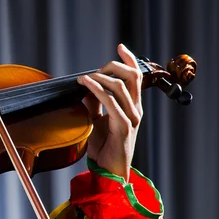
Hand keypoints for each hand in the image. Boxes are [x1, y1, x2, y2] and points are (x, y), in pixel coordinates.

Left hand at [77, 44, 142, 180]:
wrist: (108, 171)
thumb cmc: (104, 147)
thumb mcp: (96, 120)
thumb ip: (94, 103)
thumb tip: (84, 87)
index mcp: (132, 106)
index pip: (135, 77)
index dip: (129, 59)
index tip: (120, 47)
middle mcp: (135, 109)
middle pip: (131, 76)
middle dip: (112, 66)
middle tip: (93, 71)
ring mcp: (131, 117)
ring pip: (119, 86)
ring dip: (99, 77)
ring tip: (83, 77)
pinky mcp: (123, 127)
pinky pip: (110, 102)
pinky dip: (97, 89)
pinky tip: (86, 84)